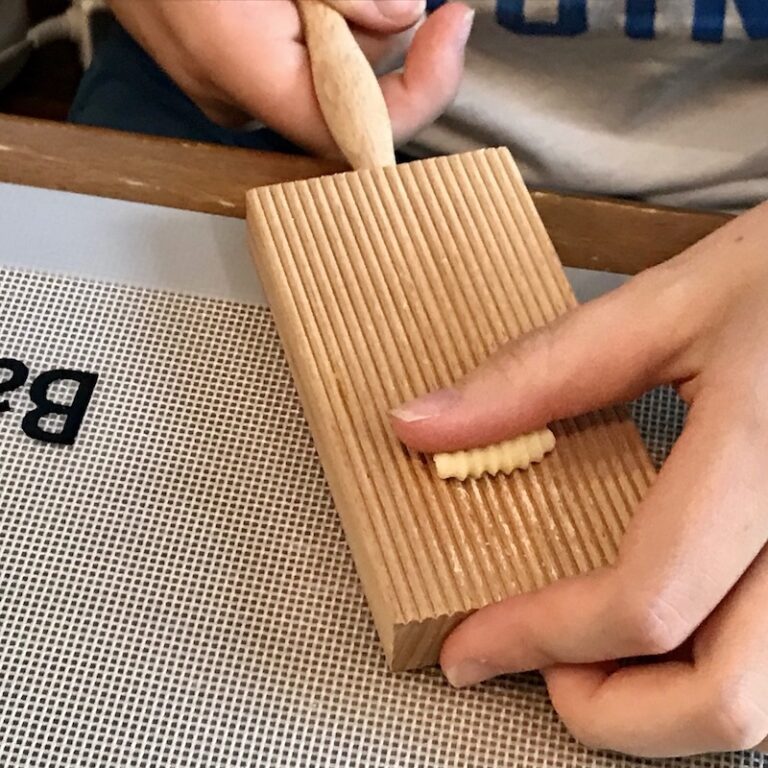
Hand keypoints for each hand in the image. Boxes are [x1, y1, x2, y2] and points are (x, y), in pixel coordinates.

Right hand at [107, 0, 471, 155]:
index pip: (358, 128)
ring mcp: (237, 87)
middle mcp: (244, 96)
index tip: (452, 29)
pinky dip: (321, 20)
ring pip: (334, 69)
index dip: (420, 91)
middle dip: (377, 27)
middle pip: (355, 90)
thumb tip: (406, 15)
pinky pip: (303, 57)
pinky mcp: (236, 72)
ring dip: (347, 15)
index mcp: (244, 65)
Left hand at [390, 202, 767, 756]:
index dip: (539, 638)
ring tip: (594, 651)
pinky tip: (666, 620)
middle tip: (540, 667)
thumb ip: (538, 372)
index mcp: (761, 457)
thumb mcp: (666, 306)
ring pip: (766, 705)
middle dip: (610, 713)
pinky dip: (709, 669)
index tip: (469, 645)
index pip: (644, 600)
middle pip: (726, 702)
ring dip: (665, 706)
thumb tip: (421, 425)